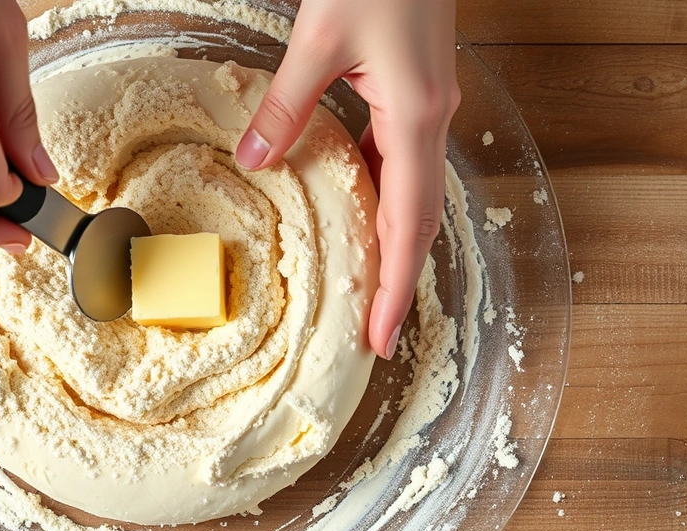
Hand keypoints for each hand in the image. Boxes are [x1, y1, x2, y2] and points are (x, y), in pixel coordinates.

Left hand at [235, 0, 459, 359]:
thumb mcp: (322, 39)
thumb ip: (285, 103)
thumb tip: (254, 160)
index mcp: (417, 116)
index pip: (409, 224)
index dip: (397, 286)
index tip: (383, 335)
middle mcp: (432, 120)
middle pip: (419, 220)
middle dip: (398, 280)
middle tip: (375, 331)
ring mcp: (428, 107)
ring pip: (413, 194)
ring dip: (391, 244)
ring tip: (367, 287)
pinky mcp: (415, 93)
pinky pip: (401, 162)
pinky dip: (381, 199)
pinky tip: (356, 209)